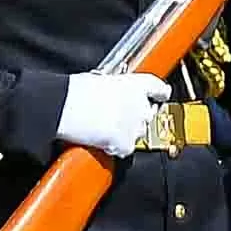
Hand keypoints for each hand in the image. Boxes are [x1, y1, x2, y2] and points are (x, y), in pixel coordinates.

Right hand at [56, 70, 170, 155]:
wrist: (67, 107)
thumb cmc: (76, 91)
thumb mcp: (100, 80)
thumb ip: (114, 88)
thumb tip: (111, 94)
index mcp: (135, 83)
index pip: (158, 87)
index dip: (161, 92)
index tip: (163, 94)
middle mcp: (141, 104)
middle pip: (149, 114)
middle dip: (138, 117)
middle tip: (120, 118)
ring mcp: (136, 126)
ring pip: (139, 133)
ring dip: (128, 133)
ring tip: (106, 130)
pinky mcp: (127, 144)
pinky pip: (126, 149)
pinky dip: (116, 148)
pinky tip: (103, 141)